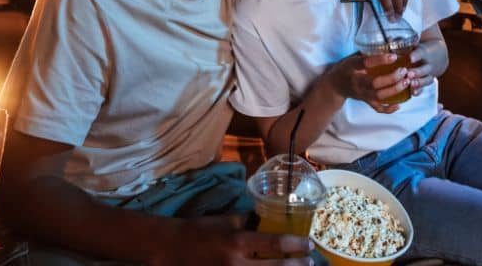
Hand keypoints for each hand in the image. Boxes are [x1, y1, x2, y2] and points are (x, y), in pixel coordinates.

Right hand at [153, 215, 313, 265]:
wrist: (170, 248)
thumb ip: (248, 222)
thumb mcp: (225, 220)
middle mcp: (236, 263)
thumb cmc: (199, 230)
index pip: (274, 244)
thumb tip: (269, 222)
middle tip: (310, 263)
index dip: (296, 246)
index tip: (309, 244)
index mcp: (237, 241)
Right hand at [326, 53, 411, 112]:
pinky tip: (399, 104)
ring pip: (379, 96)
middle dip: (392, 78)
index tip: (394, 56)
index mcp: (352, 67)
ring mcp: (361, 93)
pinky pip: (378, 108)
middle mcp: (356, 82)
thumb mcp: (353, 56)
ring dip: (395, 90)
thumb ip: (369, 51)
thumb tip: (391, 40)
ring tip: (406, 82)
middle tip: (404, 71)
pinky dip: (389, 108)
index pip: (366, 63)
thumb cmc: (347, 68)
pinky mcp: (365, 101)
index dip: (380, 60)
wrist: (335, 85)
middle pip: (375, 83)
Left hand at [402, 43, 445, 94]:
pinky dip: (419, 90)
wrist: (438, 56)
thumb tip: (388, 37)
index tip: (411, 58)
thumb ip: (402, 41)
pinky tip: (412, 93)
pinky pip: (425, 87)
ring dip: (418, 82)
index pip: (421, 53)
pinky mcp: (428, 81)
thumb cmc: (420, 49)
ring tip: (410, 84)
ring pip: (426, 79)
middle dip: (416, 72)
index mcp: (424, 52)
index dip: (416, 56)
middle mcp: (428, 64)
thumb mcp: (414, 43)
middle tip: (408, 74)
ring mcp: (429, 74)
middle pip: (424, 69)